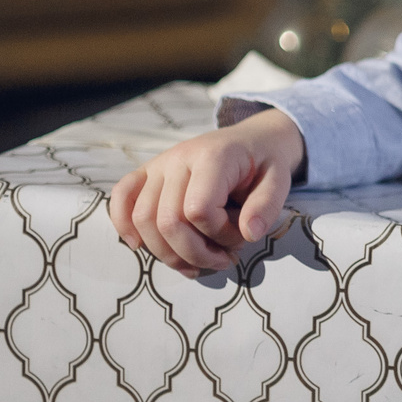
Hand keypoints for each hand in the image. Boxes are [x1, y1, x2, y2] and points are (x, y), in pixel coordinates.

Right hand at [107, 108, 306, 277]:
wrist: (252, 140)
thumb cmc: (265, 163)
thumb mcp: (280, 180)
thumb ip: (266, 206)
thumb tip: (249, 234)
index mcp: (213, 156)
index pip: (198, 210)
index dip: (219, 235)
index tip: (241, 237)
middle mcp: (178, 158)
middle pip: (166, 221)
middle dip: (194, 253)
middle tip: (222, 260)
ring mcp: (158, 164)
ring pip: (143, 219)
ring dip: (167, 252)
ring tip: (197, 261)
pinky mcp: (145, 173)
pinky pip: (121, 199)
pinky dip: (124, 226)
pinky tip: (140, 246)